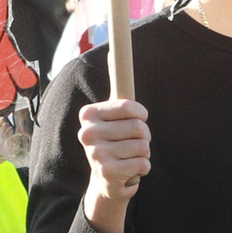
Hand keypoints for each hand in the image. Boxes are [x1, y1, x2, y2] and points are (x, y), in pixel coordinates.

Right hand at [78, 97, 150, 232]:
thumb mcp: (113, 114)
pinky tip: (130, 170)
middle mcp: (87, 133)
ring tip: (129, 157)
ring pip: (143, 146)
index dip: (140, 114)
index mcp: (88, 115)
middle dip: (144, 137)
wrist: (105, 182)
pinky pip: (143, 163)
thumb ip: (115, 85)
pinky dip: (143, 168)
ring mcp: (95, 153)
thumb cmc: (115, 142)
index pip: (127, 106)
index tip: (139, 118)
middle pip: (139, 127)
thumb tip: (113, 50)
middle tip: (132, 144)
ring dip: (143, 153)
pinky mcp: (107, 172)